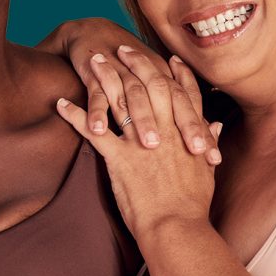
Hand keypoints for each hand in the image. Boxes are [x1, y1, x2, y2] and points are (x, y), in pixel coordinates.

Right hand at [39, 18, 213, 159]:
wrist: (94, 35)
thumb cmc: (130, 70)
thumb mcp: (158, 87)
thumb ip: (184, 110)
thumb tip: (215, 129)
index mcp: (165, 82)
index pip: (190, 107)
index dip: (202, 131)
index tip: (214, 158)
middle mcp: (148, 78)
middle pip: (170, 100)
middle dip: (183, 126)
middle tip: (194, 151)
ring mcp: (121, 76)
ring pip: (134, 98)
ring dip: (143, 119)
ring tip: (150, 145)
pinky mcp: (95, 76)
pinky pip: (97, 95)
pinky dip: (95, 112)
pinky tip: (98, 129)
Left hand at [57, 48, 218, 237]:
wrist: (177, 228)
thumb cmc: (193, 206)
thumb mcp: (206, 171)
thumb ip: (209, 143)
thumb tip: (215, 125)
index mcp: (186, 133)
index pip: (182, 93)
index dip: (175, 73)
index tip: (166, 57)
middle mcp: (165, 130)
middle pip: (150, 85)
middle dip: (135, 63)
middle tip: (121, 47)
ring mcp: (141, 142)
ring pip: (121, 99)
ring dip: (104, 77)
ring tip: (91, 61)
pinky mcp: (119, 158)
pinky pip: (93, 130)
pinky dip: (75, 116)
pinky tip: (60, 103)